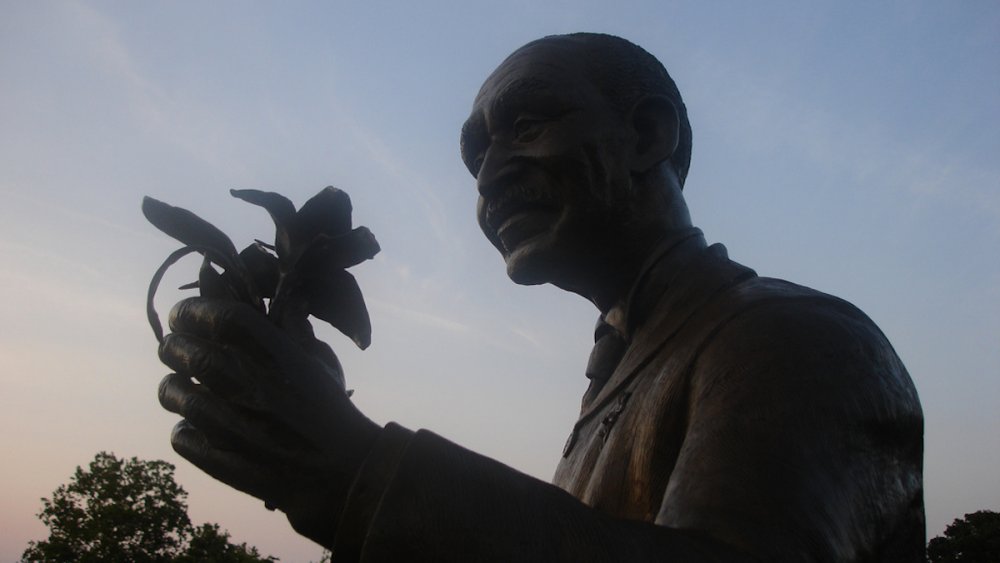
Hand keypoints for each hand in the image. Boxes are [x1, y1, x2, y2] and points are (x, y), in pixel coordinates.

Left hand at [157, 297, 379, 546]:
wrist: (339, 469)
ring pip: (170, 390)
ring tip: (187, 386)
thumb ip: (288, 328)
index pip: (212, 315)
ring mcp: (224, 421)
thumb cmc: (328, 409)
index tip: (184, 314)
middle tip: (179, 346)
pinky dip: (185, 426)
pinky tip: (202, 424)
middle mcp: (242, 381)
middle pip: (180, 348)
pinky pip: (178, 433)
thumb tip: (277, 301)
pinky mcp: (214, 456)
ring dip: (175, 384)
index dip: (191, 309)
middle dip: (174, 344)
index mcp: (269, 352)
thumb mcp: (317, 359)